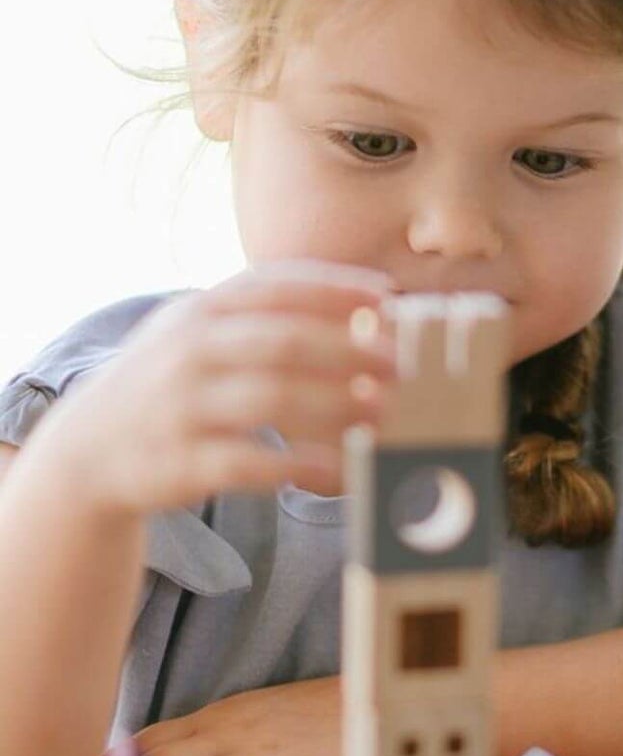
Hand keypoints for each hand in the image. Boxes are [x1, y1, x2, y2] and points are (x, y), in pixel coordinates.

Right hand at [33, 261, 395, 518]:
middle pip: (282, 340)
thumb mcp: (197, 333)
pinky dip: (296, 464)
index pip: (274, 285)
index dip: (335, 287)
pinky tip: (338, 469)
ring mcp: (181, 407)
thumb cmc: (169, 385)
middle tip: (400, 363)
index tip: (389, 296)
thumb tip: (361, 305)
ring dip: (335, 402)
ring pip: (270, 397)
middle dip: (349, 349)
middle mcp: (188, 352)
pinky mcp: (180, 461)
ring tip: (383, 410)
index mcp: (199, 312)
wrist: (89, 451)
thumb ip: (261, 316)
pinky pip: (248, 461)